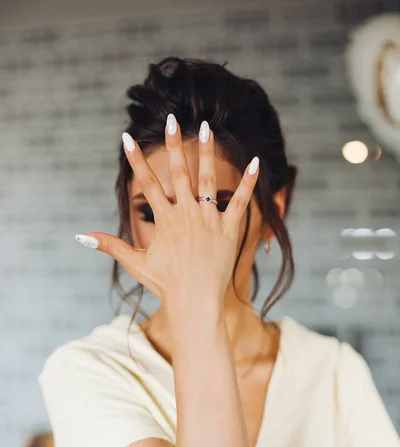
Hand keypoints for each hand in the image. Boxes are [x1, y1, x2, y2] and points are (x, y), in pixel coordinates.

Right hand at [75, 114, 259, 307]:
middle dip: (174, 145)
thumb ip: (112, 246)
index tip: (127, 139)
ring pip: (208, 180)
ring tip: (207, 128)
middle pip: (179, 173)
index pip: (147, 183)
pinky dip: (248, 182)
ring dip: (207, 153)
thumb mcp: (136, 263)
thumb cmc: (165, 284)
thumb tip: (83, 236)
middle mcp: (187, 215)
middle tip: (173, 120)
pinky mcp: (230, 230)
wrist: (195, 302)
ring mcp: (210, 220)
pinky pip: (240, 202)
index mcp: (165, 220)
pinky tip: (256, 162)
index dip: (136, 160)